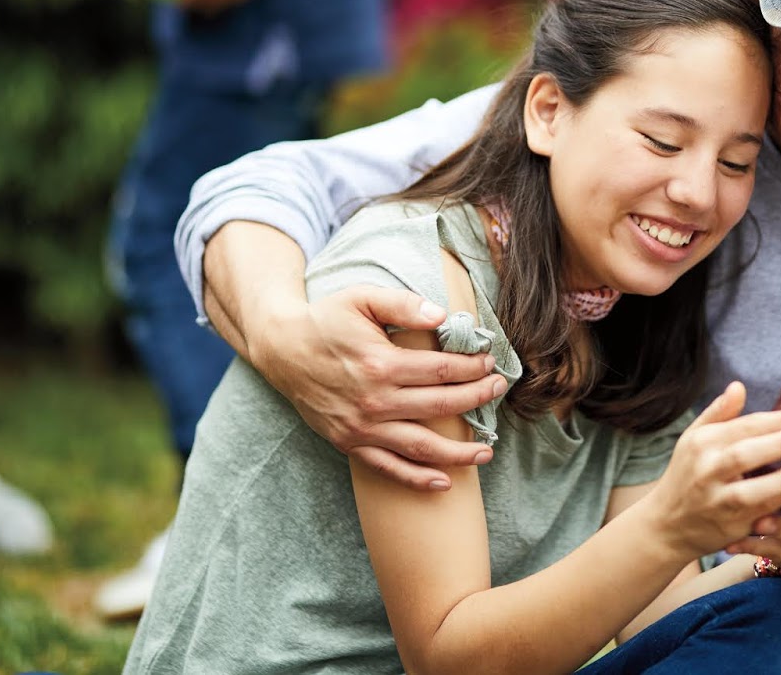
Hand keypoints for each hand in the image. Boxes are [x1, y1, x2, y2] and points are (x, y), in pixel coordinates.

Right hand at [249, 285, 508, 490]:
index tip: (490, 364)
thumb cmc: (326, 320)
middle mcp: (375, 401)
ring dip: (459, 452)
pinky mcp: (349, 443)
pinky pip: (388, 468)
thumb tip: (442, 314)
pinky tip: (444, 481)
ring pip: (421, 446)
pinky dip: (417, 479)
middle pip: (440, 406)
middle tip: (498, 391)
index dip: (472, 368)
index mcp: (382, 364)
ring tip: (487, 451)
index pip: (442, 370)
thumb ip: (403, 303)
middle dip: (476, 399)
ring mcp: (362, 427)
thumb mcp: (361, 297)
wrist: (281, 349)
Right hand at [642, 382, 780, 561]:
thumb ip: (719, 413)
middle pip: (746, 454)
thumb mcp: (694, 438)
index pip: (747, 426)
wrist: (667, 524)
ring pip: (751, 491)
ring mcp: (716, 502)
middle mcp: (707, 471)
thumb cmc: (688, 473)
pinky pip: (757, 516)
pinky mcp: (728, 528)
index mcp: (702, 443)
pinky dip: (779, 506)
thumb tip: (738, 387)